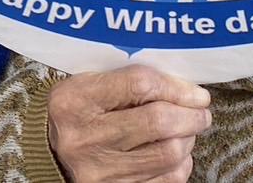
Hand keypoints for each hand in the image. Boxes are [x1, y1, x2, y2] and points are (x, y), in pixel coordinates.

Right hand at [47, 65, 210, 182]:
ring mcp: (98, 173)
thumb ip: (132, 80)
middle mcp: (83, 139)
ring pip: (168, 153)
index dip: (177, 87)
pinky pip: (166, 181)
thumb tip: (188, 89)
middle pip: (158, 122)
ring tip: (186, 130)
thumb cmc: (80, 111)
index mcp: (75, 101)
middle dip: (191, 116)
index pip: (140, 84)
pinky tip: (175, 153)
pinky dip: (180, 165)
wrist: (51, 154)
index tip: (197, 92)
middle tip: (201, 112)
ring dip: (188, 139)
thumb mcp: (91, 84)